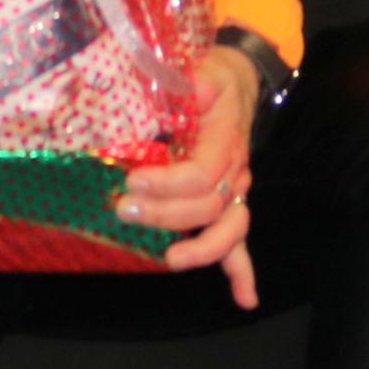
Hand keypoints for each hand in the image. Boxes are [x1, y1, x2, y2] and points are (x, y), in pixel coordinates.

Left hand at [117, 46, 261, 309]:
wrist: (233, 83)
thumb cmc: (209, 78)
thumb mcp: (202, 68)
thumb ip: (194, 78)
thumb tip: (196, 85)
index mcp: (226, 141)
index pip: (202, 173)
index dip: (168, 184)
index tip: (131, 180)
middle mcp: (235, 171)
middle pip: (209, 207)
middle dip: (166, 215)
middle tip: (124, 211)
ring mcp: (234, 192)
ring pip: (230, 230)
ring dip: (202, 249)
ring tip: (171, 259)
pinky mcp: (228, 205)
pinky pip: (240, 243)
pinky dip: (242, 272)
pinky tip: (244, 299)